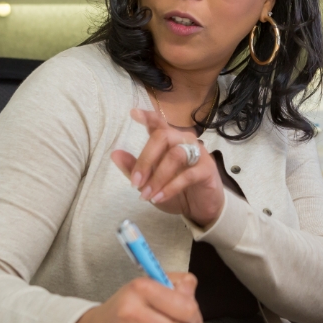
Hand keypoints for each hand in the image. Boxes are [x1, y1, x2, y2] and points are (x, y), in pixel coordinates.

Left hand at [111, 109, 224, 226]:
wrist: (200, 208)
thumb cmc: (176, 190)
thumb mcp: (150, 182)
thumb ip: (134, 169)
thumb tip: (115, 154)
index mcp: (169, 140)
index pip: (158, 123)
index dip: (147, 117)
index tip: (133, 113)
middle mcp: (184, 141)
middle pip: (163, 136)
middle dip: (146, 159)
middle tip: (135, 182)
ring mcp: (198, 153)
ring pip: (175, 155)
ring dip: (158, 177)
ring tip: (146, 195)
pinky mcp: (208, 169)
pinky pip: (188, 175)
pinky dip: (171, 187)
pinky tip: (159, 198)